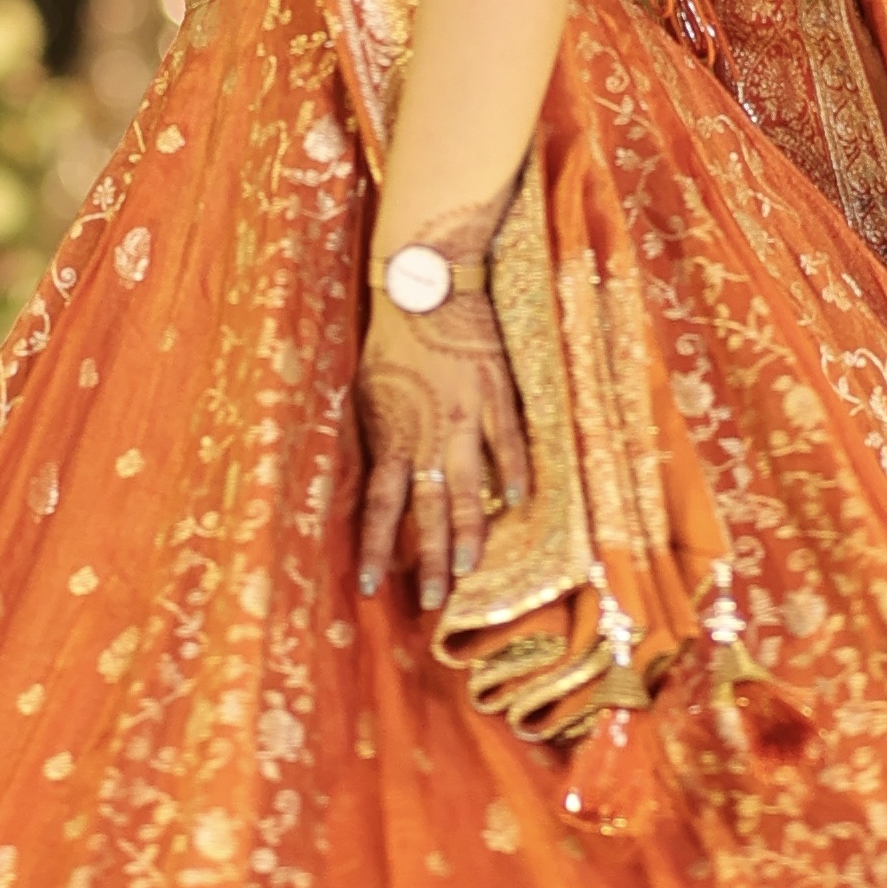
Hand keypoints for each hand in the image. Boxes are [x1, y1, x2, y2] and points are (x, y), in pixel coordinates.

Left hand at [354, 283, 529, 612]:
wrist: (427, 285)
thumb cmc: (392, 337)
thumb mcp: (369, 390)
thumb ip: (380, 436)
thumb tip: (379, 475)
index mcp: (393, 435)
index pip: (380, 506)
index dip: (376, 547)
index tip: (372, 586)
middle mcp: (428, 437)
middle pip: (428, 512)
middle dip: (428, 560)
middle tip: (432, 601)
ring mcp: (466, 420)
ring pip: (469, 490)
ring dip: (469, 534)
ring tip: (469, 571)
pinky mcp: (495, 398)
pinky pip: (508, 444)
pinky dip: (513, 474)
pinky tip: (517, 501)